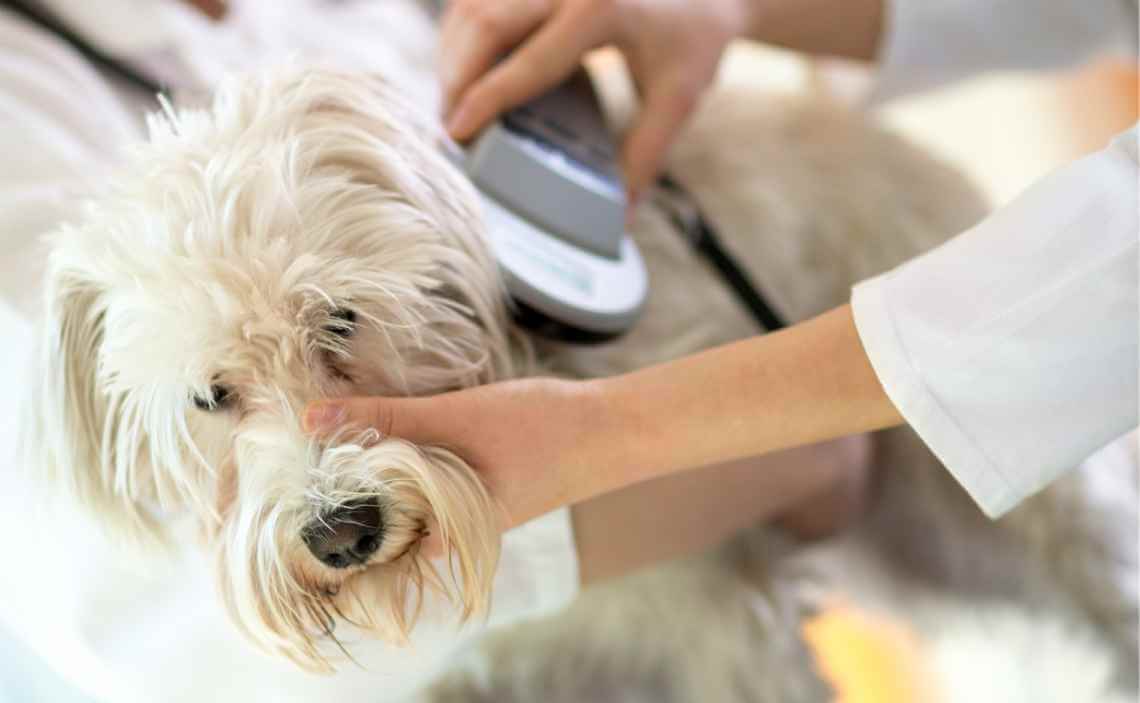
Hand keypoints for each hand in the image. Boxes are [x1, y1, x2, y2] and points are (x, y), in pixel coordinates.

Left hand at [302, 378, 620, 552]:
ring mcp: (464, 509)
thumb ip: (387, 419)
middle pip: (379, 516)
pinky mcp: (474, 486)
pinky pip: (423, 478)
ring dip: (372, 466)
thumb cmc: (539, 431)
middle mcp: (451, 532)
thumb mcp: (455, 419)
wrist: (609, 427)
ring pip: (400, 494)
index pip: (365, 539)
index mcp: (444, 535)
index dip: (327, 512)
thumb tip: (311, 419)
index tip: (292, 482)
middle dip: (343, 485)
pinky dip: (402, 456)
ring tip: (332, 437)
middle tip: (301, 451)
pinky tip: (385, 430)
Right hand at [439, 0, 748, 200]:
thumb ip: (645, 156)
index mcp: (599, 9)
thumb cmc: (694, 36)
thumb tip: (620, 218)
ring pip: (473, 6)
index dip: (485, 100)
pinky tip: (465, 69)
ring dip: (453, 53)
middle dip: (455, 76)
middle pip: (484, 23)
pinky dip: (464, 34)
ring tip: (452, 104)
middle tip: (448, 128)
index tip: (455, 134)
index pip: (527, 62)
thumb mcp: (678, 97)